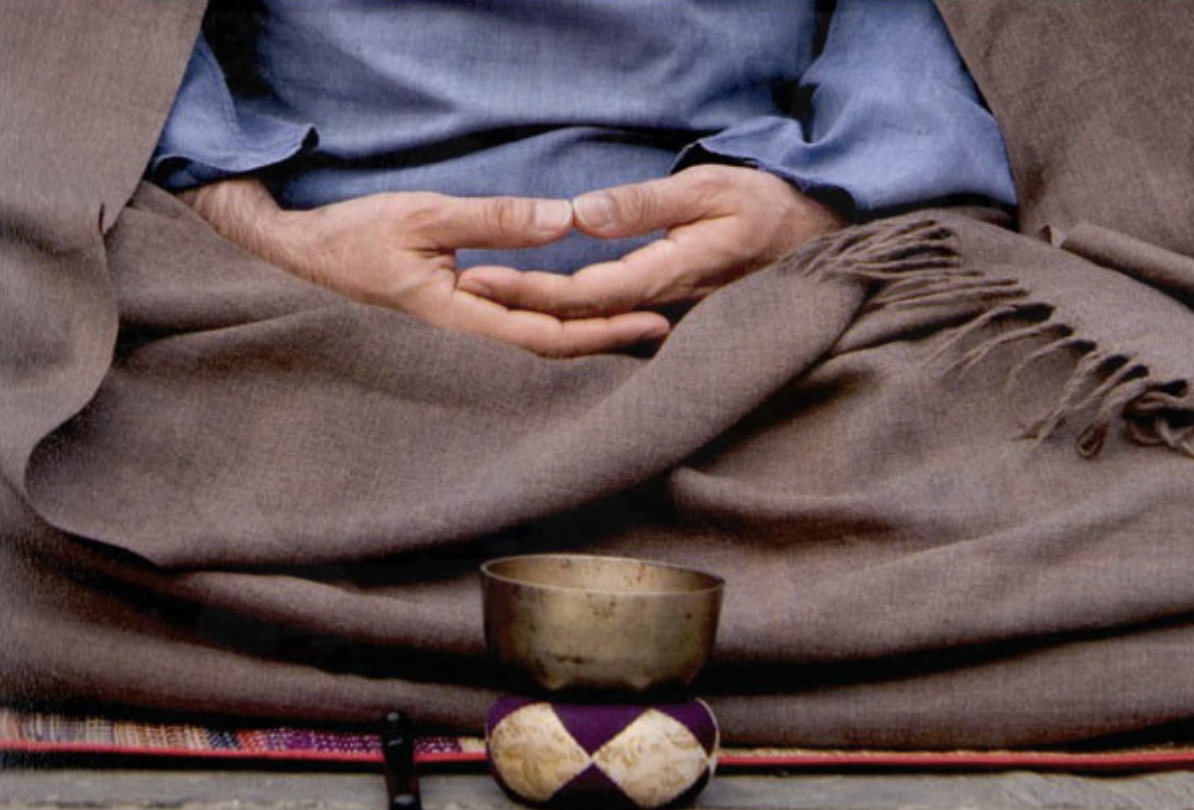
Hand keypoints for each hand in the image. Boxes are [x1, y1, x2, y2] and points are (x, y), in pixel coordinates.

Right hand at [180, 178, 670, 356]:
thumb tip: (562, 221)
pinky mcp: (456, 323)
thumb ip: (493, 220)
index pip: (548, 336)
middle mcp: (466, 340)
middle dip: (608, 340)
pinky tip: (580, 315)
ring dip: (586, 336)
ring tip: (636, 324)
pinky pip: (516, 332)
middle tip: (664, 325)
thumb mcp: (424, 217)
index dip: (604, 331)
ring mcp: (461, 336)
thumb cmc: (357, 237)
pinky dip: (556, 326)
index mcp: (461, 319)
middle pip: (552, 351)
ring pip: (535, 346)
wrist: (305, 258)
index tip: (653, 317)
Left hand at [457, 165, 845, 317]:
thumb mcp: (710, 189)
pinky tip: (534, 311)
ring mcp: (664, 313)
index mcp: (667, 273)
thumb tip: (582, 215)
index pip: (583, 292)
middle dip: (518, 306)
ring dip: (536, 316)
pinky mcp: (666, 310)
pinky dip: (566, 317)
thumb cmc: (764, 208)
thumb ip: (646, 205)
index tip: (479, 277)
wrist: (811, 243)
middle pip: (576, 316)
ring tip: (484, 304)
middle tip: (463, 291)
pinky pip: (607, 321)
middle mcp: (661, 304)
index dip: (529, 289)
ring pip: (589, 325)